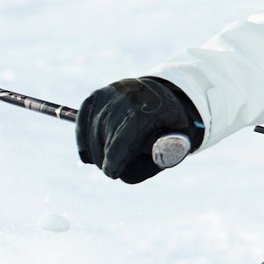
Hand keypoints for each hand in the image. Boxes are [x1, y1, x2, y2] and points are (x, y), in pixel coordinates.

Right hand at [75, 76, 202, 183]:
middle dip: (107, 158)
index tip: (111, 172)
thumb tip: (144, 166)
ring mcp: (107, 96)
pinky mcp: (96, 96)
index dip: (114, 159)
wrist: (162, 90)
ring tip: (106, 161)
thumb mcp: (181, 136)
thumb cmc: (170, 121)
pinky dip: (83, 140)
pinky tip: (86, 156)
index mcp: (146, 110)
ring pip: (93, 132)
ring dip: (97, 151)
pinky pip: (83, 121)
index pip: (122, 139)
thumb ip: (165, 155)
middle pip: (105, 137)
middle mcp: (124, 99)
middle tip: (113, 170)